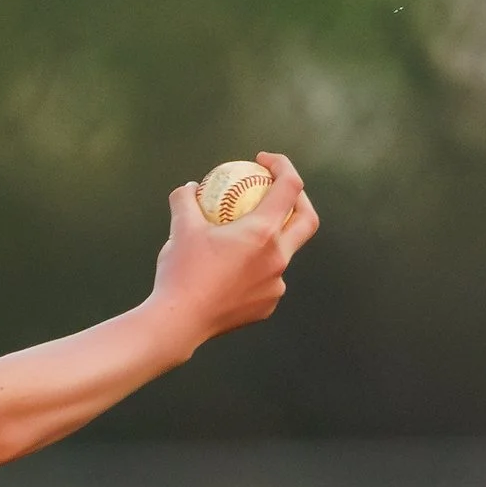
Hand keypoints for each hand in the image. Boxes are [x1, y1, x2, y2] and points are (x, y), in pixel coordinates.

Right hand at [148, 152, 319, 354]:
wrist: (179, 323)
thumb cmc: (181, 273)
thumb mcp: (180, 229)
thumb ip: (185, 201)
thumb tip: (188, 188)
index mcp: (263, 232)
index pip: (290, 187)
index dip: (282, 166)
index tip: (263, 163)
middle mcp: (278, 257)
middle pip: (307, 220)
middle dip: (299, 200)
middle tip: (277, 195)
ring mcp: (275, 284)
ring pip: (283, 254)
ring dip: (271, 240)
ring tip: (245, 239)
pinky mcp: (267, 305)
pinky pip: (268, 280)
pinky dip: (256, 270)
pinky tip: (235, 271)